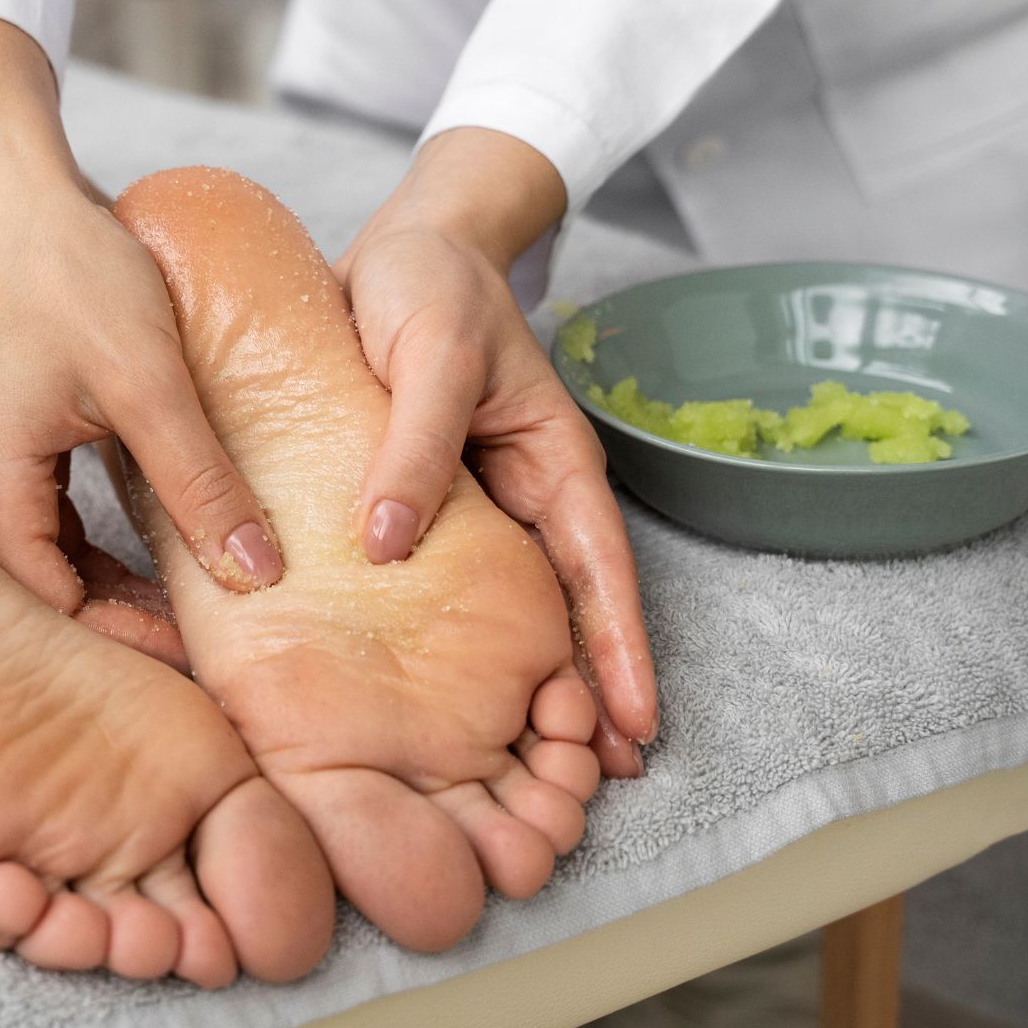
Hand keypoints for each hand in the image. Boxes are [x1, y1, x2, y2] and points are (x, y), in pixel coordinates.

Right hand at [0, 17, 282, 615]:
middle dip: (127, 636)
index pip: (51, 614)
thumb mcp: (148, 382)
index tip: (207, 666)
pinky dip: (111, 553)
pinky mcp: (11, 449)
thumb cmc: (68, 271)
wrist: (22, 192)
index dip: (129, 650)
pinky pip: (58, 529)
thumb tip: (257, 575)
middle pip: (47, 605)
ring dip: (123, 596)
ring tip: (204, 622)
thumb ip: (200, 483)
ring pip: (55, 570)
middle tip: (214, 663)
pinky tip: (175, 559)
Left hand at [339, 128, 656, 773]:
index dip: (618, 650)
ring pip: (505, 608)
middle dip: (583, 693)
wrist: (396, 244)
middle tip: (588, 784)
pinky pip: (441, 581)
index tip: (637, 726)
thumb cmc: (428, 282)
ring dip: (518, 678)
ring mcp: (476, 505)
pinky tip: (421, 688)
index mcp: (553, 461)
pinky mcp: (420, 502)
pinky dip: (443, 636)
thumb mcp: (431, 350)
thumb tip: (390, 543)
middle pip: (562, 609)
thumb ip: (417, 441)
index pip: (599, 571)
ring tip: (519, 762)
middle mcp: (522, 496)